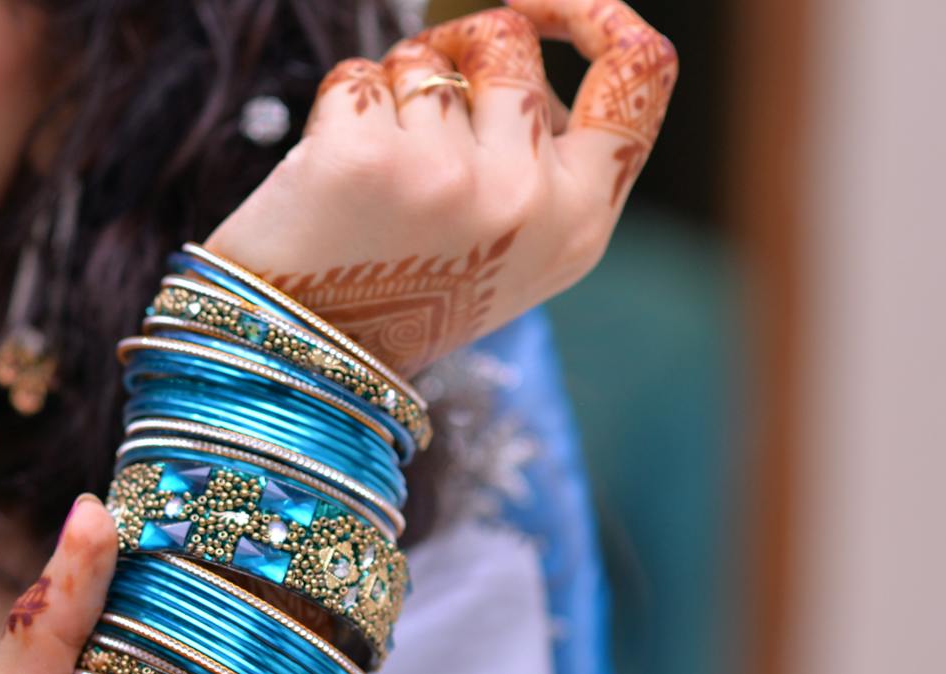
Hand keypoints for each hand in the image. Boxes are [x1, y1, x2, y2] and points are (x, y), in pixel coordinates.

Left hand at [202, 0, 677, 376]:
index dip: (598, 12)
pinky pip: (358, 79)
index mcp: (579, 223)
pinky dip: (338, 113)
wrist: (306, 365)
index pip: (639, 74)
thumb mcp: (510, 247)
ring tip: (371, 179)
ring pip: (427, 57)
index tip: (545, 1)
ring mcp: (448, 180)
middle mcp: (526, 202)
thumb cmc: (405, 291)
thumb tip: (522, 38)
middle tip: (414, 119)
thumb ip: (540, 155)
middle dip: (456, 52)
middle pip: (511, 43)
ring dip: (392, 93)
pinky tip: (328, 184)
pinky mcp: (367, 162)